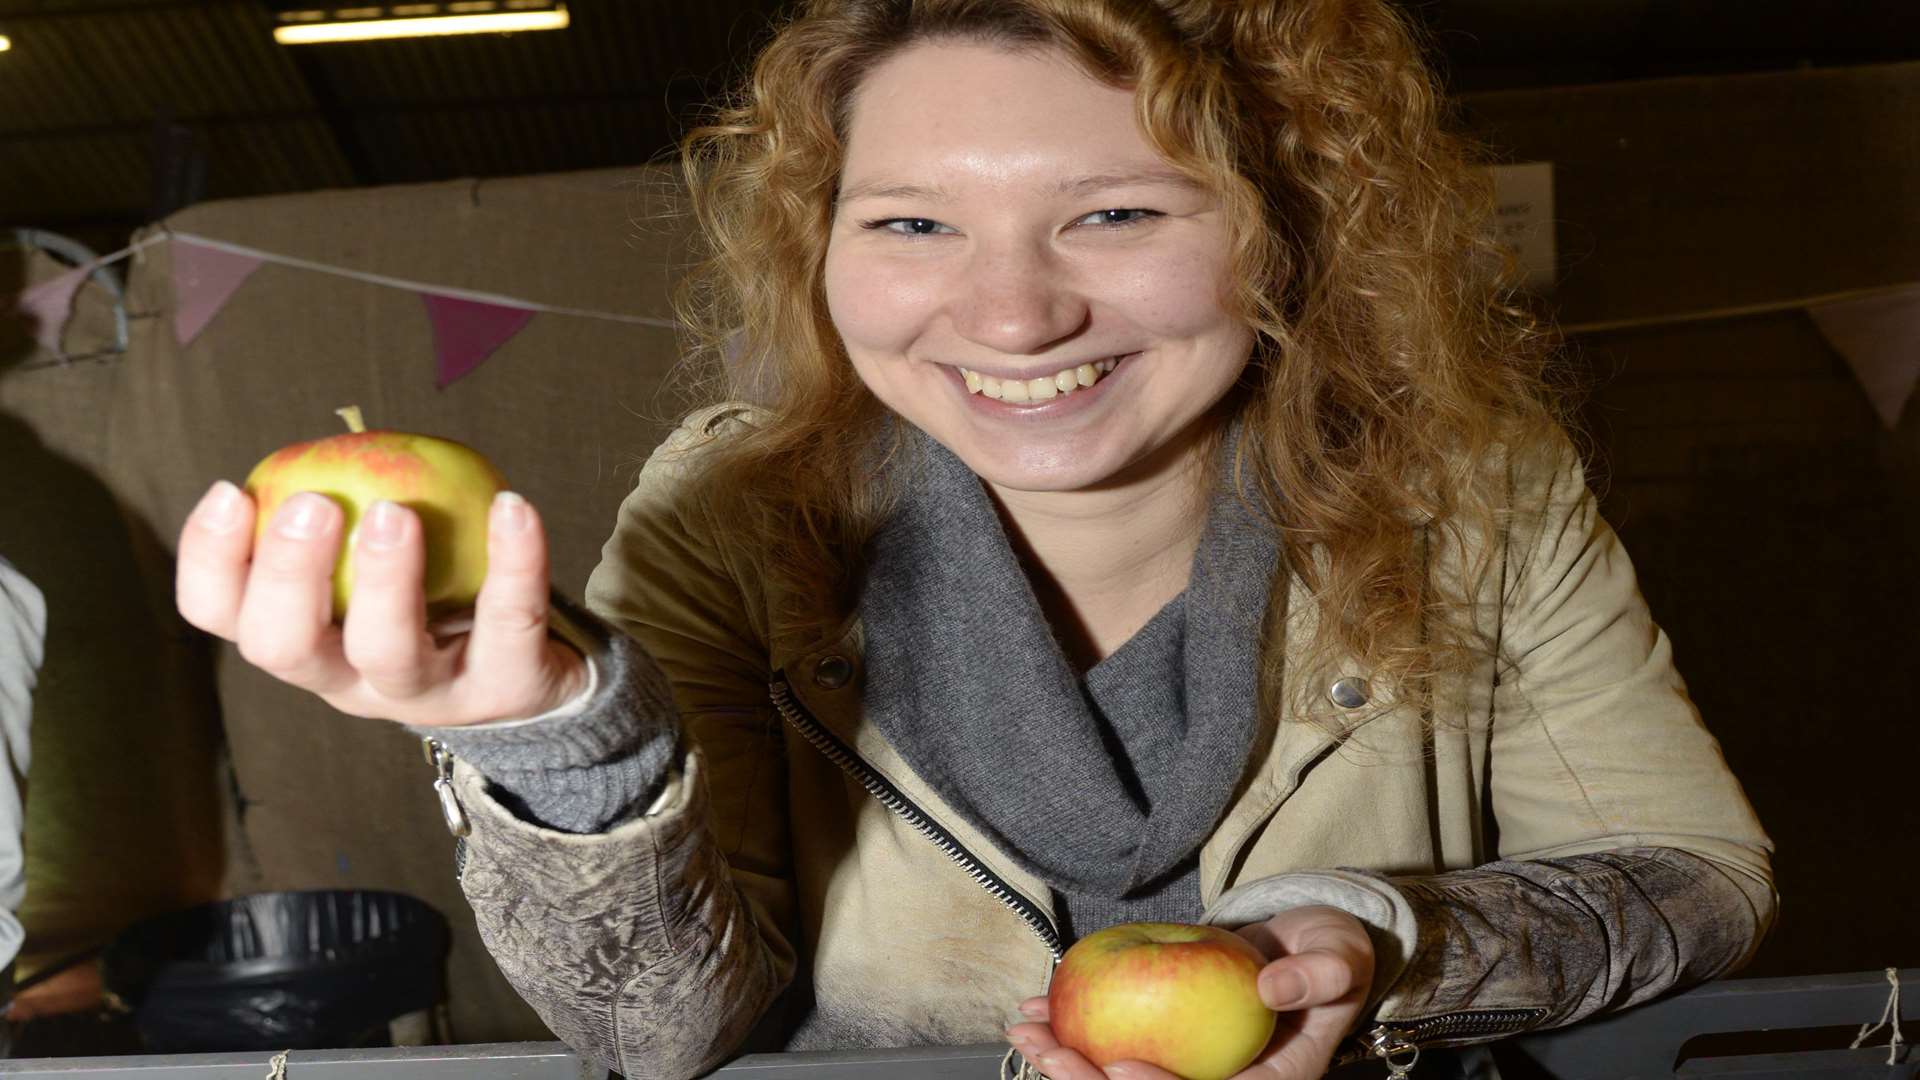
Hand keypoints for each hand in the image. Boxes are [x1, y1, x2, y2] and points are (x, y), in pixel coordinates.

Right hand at [175, 481, 587, 726]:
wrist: (528, 679)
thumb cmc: (430, 606)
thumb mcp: (370, 573)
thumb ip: (343, 519)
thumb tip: (323, 444)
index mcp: (304, 643)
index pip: (226, 615)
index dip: (211, 560)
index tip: (232, 492)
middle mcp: (348, 681)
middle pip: (284, 647)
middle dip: (287, 574)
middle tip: (313, 504)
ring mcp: (426, 694)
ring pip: (387, 651)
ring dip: (385, 578)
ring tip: (395, 511)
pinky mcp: (503, 689)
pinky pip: (508, 624)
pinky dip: (514, 563)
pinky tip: (514, 508)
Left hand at [1006, 906, 1373, 1079]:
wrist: (1305, 946)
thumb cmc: (1327, 956)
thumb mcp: (1341, 958)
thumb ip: (1323, 973)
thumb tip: (1274, 986)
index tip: (1118, 1067)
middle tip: (1048, 1052)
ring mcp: (1185, 1066)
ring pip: (1116, 1077)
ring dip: (1065, 1062)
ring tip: (1024, 1032)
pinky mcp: (1161, 1042)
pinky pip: (1108, 1044)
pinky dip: (1069, 1029)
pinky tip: (1032, 1011)